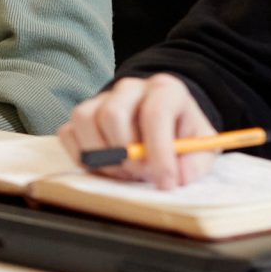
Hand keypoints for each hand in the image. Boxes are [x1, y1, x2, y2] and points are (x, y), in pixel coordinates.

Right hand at [58, 75, 217, 189]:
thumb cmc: (183, 135)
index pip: (155, 114)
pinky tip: (105, 167)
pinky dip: (81, 156)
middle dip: (125, 154)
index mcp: (165, 90)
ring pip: (84, 119)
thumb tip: (178, 177)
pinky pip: (67, 132)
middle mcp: (130, 88)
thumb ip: (195, 163)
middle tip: (141, 175)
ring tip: (123, 172)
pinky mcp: (83, 115)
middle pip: (112, 114)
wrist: (165, 122)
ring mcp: (102, 98)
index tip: (166, 183)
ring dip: (101, 156)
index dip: (159, 152)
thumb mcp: (202, 148)